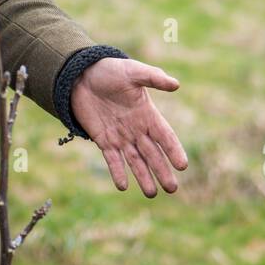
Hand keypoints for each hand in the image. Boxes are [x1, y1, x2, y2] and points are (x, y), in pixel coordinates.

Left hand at [70, 58, 186, 196]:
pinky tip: (123, 186)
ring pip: (135, 161)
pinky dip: (118, 172)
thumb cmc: (111, 70)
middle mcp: (137, 129)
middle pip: (152, 154)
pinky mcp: (103, 140)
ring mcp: (120, 136)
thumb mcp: (133, 71)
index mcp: (147, 114)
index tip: (182, 166)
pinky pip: (112, 160)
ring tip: (151, 194)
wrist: (82, 75)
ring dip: (143, 177)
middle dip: (162, 171)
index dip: (174, 150)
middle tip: (172, 189)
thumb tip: (176, 84)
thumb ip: (153, 78)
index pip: (165, 136)